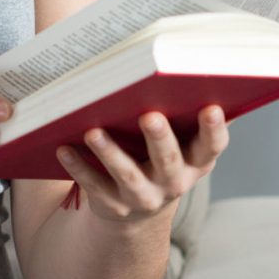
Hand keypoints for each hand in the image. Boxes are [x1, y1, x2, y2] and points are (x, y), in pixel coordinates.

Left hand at [53, 106, 227, 224]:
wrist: (138, 211)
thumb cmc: (160, 158)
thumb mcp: (180, 143)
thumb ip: (181, 115)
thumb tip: (177, 67)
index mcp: (196, 161)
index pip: (212, 146)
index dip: (214, 129)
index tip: (211, 108)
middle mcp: (174, 182)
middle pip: (168, 160)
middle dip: (159, 138)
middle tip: (150, 116)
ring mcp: (144, 197)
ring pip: (127, 175)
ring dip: (110, 153)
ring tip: (94, 132)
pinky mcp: (114, 205)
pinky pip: (95, 185)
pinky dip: (79, 167)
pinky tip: (64, 148)